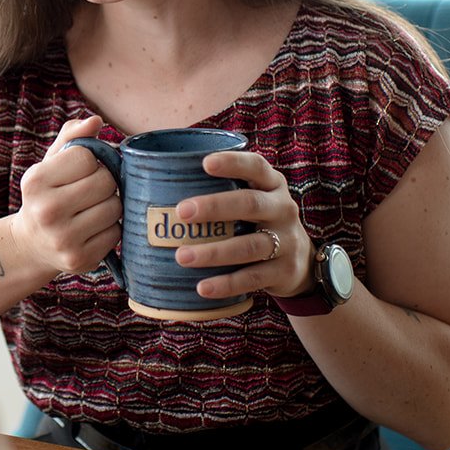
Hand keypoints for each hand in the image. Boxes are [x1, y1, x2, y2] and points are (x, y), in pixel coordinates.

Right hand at [12, 116, 121, 274]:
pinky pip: (116, 233)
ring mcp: (63, 239)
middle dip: (105, 182)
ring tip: (92, 209)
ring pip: (115, 207)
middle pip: (105, 181)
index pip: (87, 156)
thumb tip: (95, 121)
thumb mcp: (51, 164)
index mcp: (35, 181)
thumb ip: (72, 137)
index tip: (81, 171)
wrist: (31, 244)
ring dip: (110, 205)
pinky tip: (93, 229)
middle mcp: (46, 211)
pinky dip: (110, 229)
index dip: (91, 161)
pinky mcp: (79, 259)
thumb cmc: (47, 195)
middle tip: (91, 190)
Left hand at [171, 150, 314, 300]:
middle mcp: (282, 208)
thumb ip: (218, 190)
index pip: (255, 166)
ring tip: (182, 256)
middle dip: (216, 207)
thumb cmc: (256, 222)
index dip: (232, 163)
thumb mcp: (250, 199)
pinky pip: (253, 278)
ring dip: (214, 252)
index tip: (205, 163)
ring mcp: (286, 240)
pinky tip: (202, 287)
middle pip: (251, 204)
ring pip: (250, 245)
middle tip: (181, 212)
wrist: (299, 263)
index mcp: (271, 184)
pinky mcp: (284, 271)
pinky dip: (227, 284)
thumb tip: (150, 181)